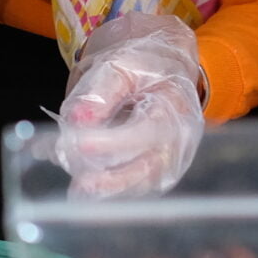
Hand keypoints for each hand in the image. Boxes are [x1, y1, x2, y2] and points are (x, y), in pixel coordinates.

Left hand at [56, 13, 205, 198]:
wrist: (162, 71)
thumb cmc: (142, 67)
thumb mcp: (121, 65)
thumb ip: (99, 91)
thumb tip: (78, 119)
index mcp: (175, 105)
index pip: (147, 129)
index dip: (114, 141)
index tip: (81, 144)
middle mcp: (180, 138)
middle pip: (150, 167)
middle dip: (113, 179)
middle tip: (79, 185)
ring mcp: (171, 158)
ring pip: (143, 183)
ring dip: (110, 191)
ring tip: (78, 192)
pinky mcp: (157, 171)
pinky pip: (136, 187)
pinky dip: (111, 191)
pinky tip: (84, 193)